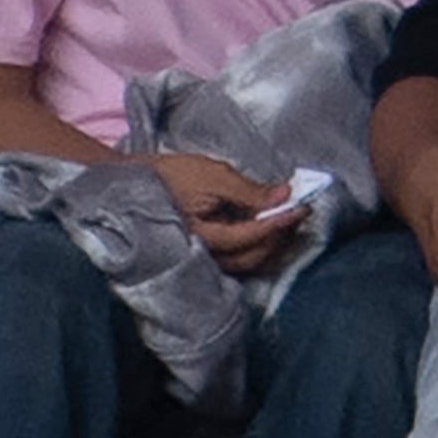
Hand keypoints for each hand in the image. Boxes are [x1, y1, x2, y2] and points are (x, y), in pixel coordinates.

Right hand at [148, 150, 308, 276]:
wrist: (135, 183)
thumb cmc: (171, 176)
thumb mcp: (212, 175)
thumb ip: (249, 190)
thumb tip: (285, 195)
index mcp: (202, 237)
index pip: (250, 236)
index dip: (279, 222)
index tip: (301, 207)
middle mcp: (204, 256)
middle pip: (254, 256)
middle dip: (280, 235)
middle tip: (298, 211)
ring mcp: (205, 259)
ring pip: (249, 262)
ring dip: (273, 242)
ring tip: (287, 218)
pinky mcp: (207, 255)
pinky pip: (240, 258)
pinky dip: (259, 245)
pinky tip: (268, 227)